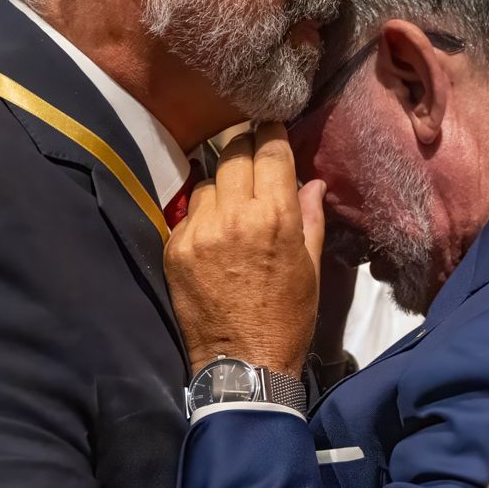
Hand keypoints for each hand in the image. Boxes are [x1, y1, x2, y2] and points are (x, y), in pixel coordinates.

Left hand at [164, 124, 326, 376]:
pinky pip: (190, 212)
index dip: (273, 130)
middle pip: (235, 152)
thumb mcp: (310, 267)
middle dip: (246, 146)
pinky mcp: (176, 248)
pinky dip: (203, 214)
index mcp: (276, 217)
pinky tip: (214, 232)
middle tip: (253, 150)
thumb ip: (309, 217)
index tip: (272, 123)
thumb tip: (312, 182)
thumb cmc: (288, 318)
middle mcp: (235, 215)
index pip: (271, 151)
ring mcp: (200, 231)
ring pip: (210, 181)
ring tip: (234, 202)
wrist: (243, 364)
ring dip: (224, 184)